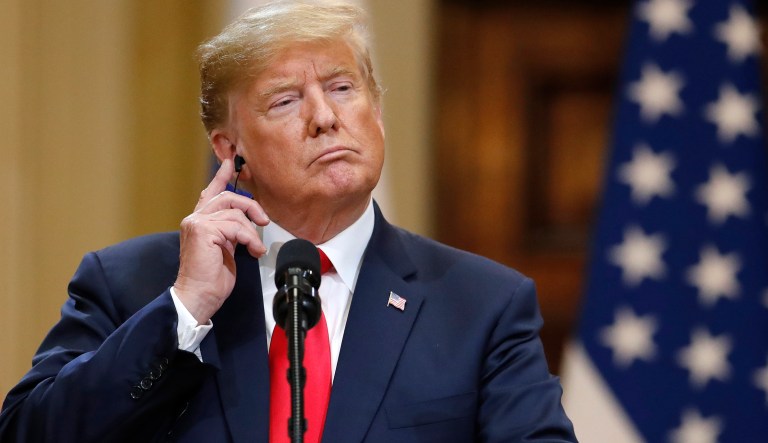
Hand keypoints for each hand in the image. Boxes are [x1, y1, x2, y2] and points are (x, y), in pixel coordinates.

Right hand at [173, 158, 268, 323]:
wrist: (198, 296)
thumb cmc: (211, 279)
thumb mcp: (225, 249)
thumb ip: (230, 232)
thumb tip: (246, 223)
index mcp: (199, 222)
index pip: (211, 193)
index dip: (222, 177)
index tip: (230, 162)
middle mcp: (195, 219)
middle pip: (228, 198)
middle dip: (251, 207)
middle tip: (263, 221)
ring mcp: (197, 223)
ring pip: (235, 213)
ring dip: (251, 232)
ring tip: (255, 248)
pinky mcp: (203, 231)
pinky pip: (235, 226)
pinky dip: (248, 239)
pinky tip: (251, 251)